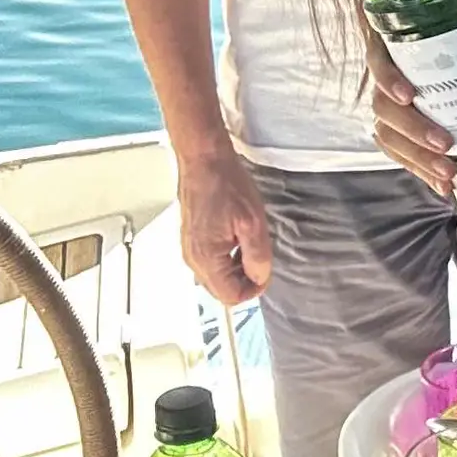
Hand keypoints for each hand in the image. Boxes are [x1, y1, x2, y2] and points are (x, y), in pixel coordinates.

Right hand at [178, 149, 272, 303]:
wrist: (205, 160)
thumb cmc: (226, 185)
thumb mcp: (252, 223)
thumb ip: (257, 257)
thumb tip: (259, 278)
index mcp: (206, 259)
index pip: (230, 296)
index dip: (254, 289)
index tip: (266, 271)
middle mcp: (193, 258)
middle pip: (222, 289)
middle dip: (245, 279)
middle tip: (261, 257)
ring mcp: (190, 248)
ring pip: (217, 276)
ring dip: (237, 268)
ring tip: (251, 243)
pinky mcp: (192, 238)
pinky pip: (211, 260)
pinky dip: (228, 257)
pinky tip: (239, 236)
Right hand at [367, 27, 456, 216]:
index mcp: (403, 46)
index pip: (379, 58)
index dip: (387, 77)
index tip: (409, 95)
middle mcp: (390, 77)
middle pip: (384, 106)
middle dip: (413, 129)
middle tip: (445, 144)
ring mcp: (391, 107)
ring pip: (389, 135)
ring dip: (417, 157)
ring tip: (448, 172)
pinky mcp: (399, 132)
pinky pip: (399, 154)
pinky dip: (420, 170)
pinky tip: (443, 186)